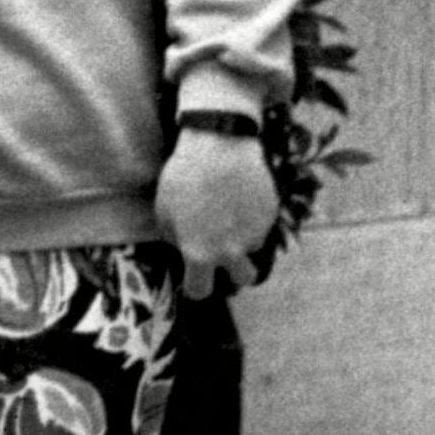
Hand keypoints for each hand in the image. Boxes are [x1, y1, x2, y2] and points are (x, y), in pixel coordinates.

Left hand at [155, 124, 278, 299]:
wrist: (219, 144)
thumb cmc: (184, 175)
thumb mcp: (164, 210)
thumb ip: (175, 238)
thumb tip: (184, 247)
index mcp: (200, 253)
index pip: (200, 291)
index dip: (197, 285)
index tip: (197, 276)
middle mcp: (231, 250)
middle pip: (244, 279)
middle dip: (236, 270)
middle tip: (226, 251)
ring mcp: (255, 233)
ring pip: (253, 247)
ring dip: (245, 237)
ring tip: (230, 211)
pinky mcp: (270, 215)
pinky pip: (263, 223)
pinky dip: (254, 214)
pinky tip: (240, 192)